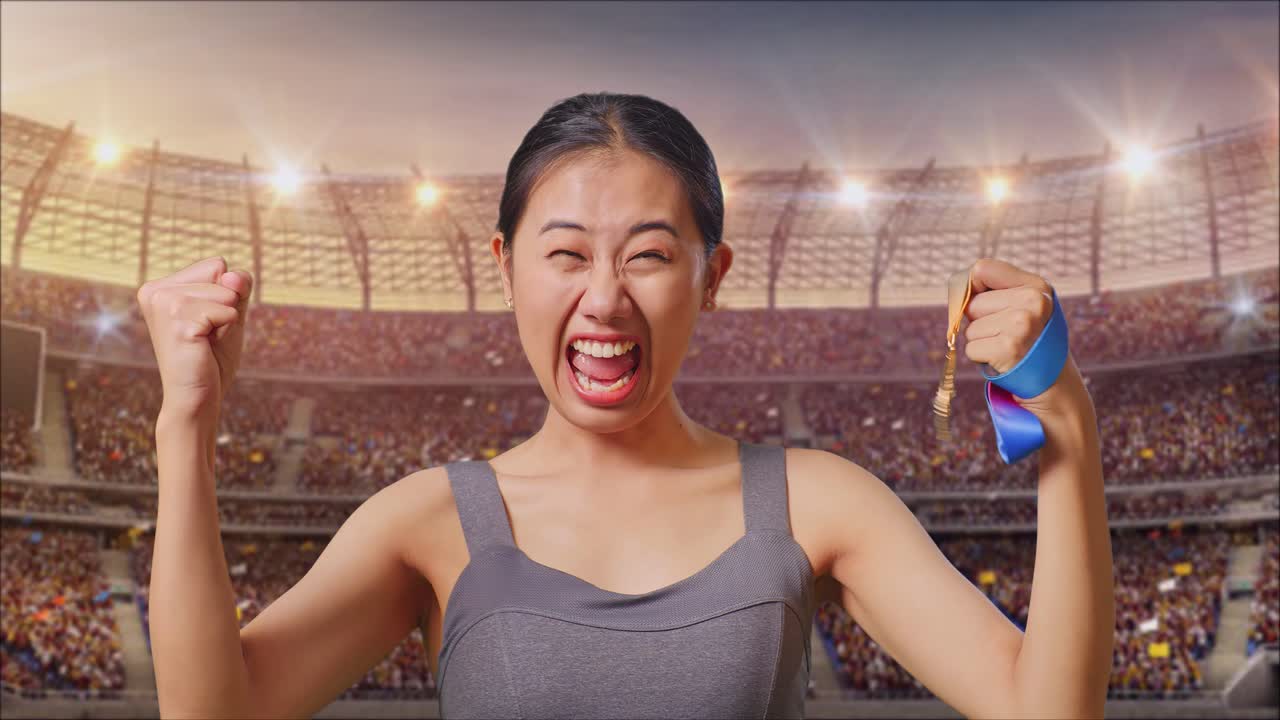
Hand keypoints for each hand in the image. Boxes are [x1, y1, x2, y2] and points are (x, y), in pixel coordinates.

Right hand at [136, 256, 252, 419]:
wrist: (197, 399)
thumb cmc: (211, 359)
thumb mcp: (230, 314)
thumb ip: (237, 287)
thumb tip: (232, 275)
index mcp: (160, 287)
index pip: (216, 265)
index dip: (226, 294)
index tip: (207, 322)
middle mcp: (154, 290)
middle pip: (220, 272)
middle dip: (227, 305)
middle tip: (206, 336)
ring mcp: (163, 304)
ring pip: (225, 291)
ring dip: (227, 319)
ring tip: (204, 341)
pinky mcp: (177, 321)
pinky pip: (227, 310)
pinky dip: (227, 328)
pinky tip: (204, 347)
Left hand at [962, 258, 1085, 419]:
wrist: (1052, 382)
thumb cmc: (1030, 340)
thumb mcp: (1024, 306)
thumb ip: (994, 290)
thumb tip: (957, 290)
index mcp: (1036, 286)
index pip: (982, 269)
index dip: (972, 287)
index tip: (981, 302)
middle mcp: (1032, 302)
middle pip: (972, 304)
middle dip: (980, 322)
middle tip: (1005, 333)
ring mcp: (1021, 325)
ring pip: (970, 328)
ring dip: (982, 341)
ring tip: (1007, 346)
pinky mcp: (1008, 348)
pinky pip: (971, 348)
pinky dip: (981, 357)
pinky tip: (1003, 359)